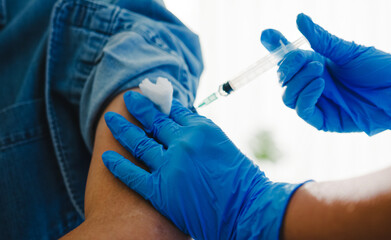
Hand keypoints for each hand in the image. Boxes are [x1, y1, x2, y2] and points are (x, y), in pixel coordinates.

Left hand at [101, 91, 305, 239]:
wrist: (248, 210)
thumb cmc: (242, 182)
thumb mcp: (224, 148)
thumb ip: (202, 137)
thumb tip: (186, 127)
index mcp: (202, 130)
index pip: (175, 111)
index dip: (161, 102)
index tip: (152, 94)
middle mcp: (184, 142)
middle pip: (154, 120)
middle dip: (139, 107)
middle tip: (129, 97)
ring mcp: (171, 165)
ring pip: (139, 142)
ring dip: (123, 129)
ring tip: (110, 118)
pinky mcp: (161, 189)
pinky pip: (133, 173)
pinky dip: (118, 165)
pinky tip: (105, 156)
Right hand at [261, 13, 390, 134]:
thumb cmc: (378, 69)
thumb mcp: (346, 51)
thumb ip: (321, 39)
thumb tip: (299, 19)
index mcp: (316, 65)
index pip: (288, 58)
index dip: (275, 47)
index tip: (267, 35)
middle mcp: (312, 84)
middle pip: (282, 79)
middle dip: (288, 67)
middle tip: (308, 58)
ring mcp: (317, 102)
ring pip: (287, 96)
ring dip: (298, 81)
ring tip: (319, 70)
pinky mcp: (323, 120)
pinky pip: (302, 110)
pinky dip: (305, 96)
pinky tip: (320, 85)